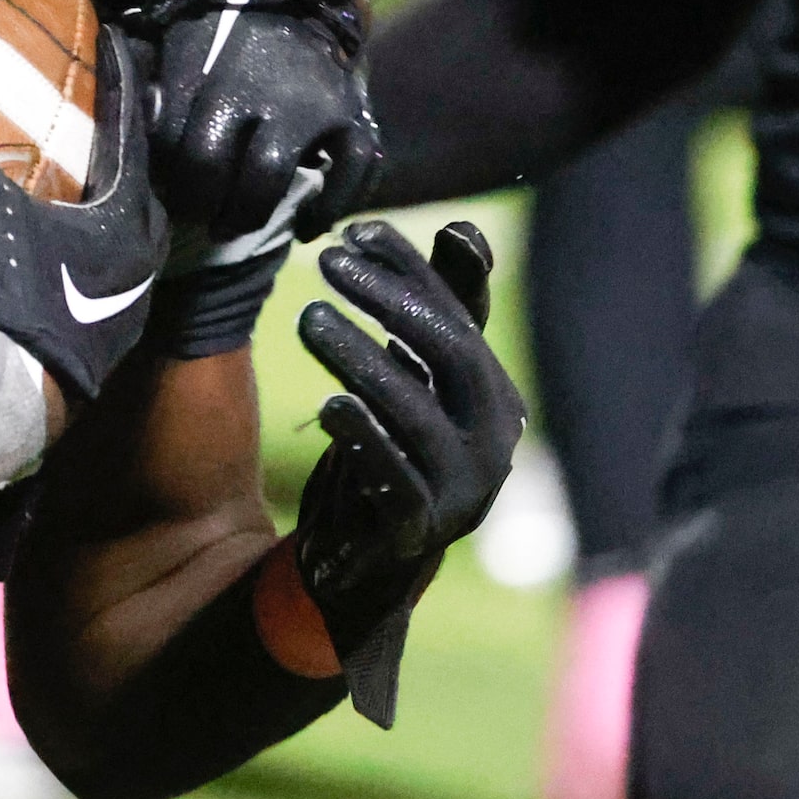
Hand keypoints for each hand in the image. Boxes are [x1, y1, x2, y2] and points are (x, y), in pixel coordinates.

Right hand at [0, 29, 168, 407]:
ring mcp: (113, 320)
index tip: (112, 43)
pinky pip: (79, 288)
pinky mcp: (82, 356)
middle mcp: (135, 273)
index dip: (120, 84)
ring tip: (57, 186)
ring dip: (87, 214)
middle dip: (111, 156)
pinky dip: (58, 260)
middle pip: (130, 193)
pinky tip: (27, 256)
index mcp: (126, 227)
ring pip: (110, 247)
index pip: (132, 135)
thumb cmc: (1, 303)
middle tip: (87, 118)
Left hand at [145, 0, 381, 243]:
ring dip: (251, 213)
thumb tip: (125, 134)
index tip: (168, 200)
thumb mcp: (175, 44)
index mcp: (209, 77)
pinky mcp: (352, 113)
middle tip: (200, 222)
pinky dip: (332, 206)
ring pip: (275, 176)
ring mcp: (310, 106)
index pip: (183, 150)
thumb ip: (153, 88)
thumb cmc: (220, 26)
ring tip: (234, 226)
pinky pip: (352, 171)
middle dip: (206, 208)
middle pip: (223, 171)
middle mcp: (260, 94)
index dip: (174, 186)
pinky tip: (309, 228)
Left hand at [291, 220, 523, 724]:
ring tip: (308, 318)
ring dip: (367, 360)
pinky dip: (368, 440)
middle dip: (391, 301)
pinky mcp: (420, 536)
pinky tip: (329, 404)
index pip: (461, 315)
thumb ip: (433, 312)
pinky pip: (402, 484)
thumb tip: (461, 227)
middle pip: (453, 355)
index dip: (413, 268)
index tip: (356, 227)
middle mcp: (490, 443)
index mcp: (489, 396)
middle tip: (325, 261)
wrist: (352, 571)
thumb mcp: (407, 378)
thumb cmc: (382, 455)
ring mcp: (460, 493)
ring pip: (424, 415)